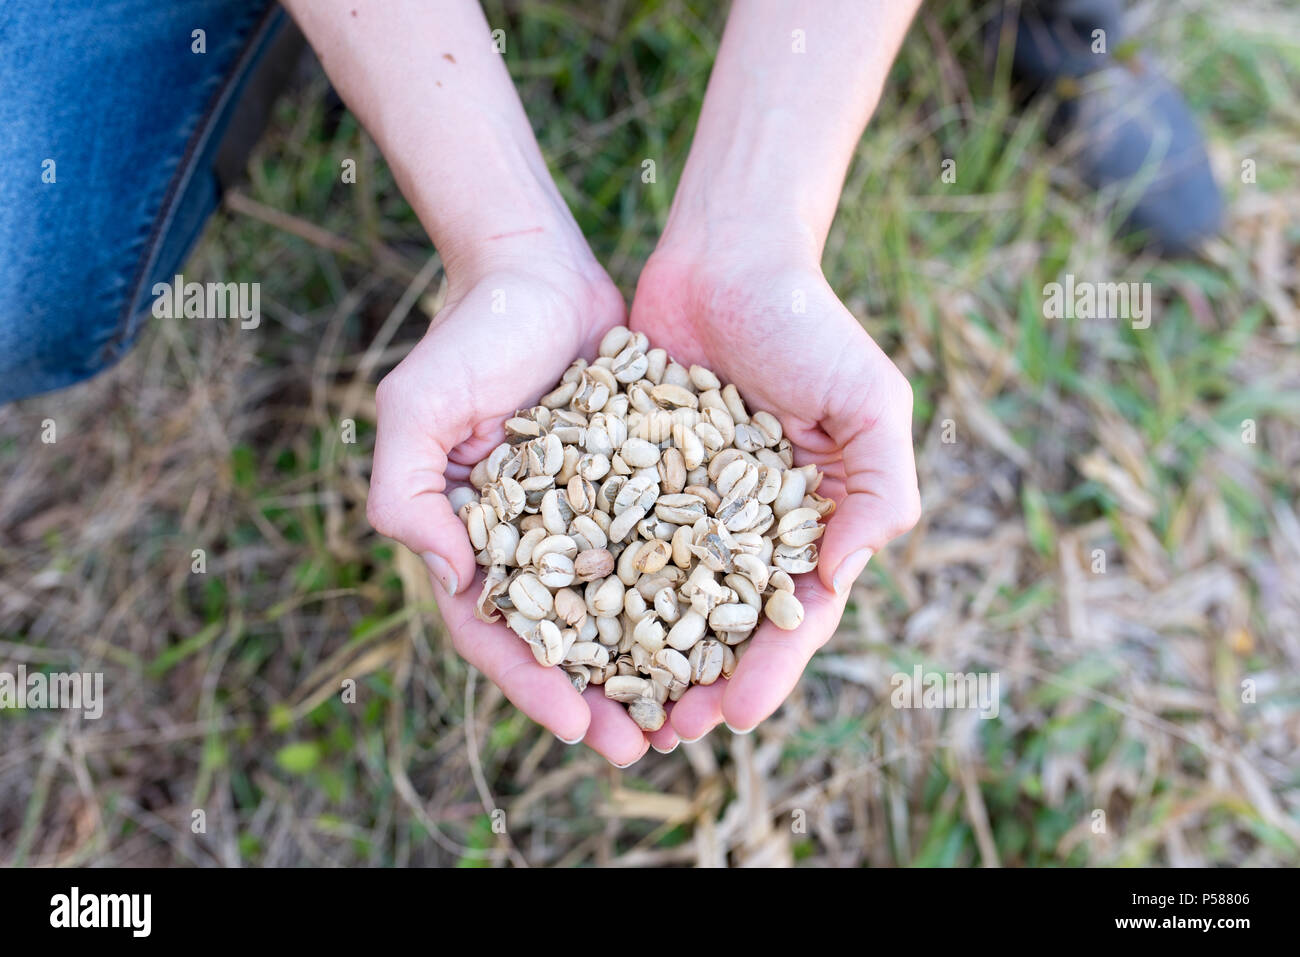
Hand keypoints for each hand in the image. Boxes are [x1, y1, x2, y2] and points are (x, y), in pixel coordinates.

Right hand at [366, 250, 655, 765]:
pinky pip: (670, 548)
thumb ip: (406, 493)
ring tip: (696, 711)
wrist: (537, 273)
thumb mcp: (415, 409)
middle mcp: (537, 542)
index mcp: (474, 543)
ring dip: (655, 664)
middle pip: (570, 639)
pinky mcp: (643, 487)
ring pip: (627, 607)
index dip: (534, 686)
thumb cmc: (467, 338)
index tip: (578, 727)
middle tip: (646, 746)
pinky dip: (692, 590)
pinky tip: (729, 627)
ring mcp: (592, 518)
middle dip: (603, 698)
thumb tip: (449, 574)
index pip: (499, 634)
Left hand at [628, 239, 920, 740]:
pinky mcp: (626, 475)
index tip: (735, 714)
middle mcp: (741, 525)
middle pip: (720, 623)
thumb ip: (879, 488)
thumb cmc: (810, 325)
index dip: (768, 669)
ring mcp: (681, 504)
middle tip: (664, 734)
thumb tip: (841, 575)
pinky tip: (566, 628)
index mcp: (808, 523)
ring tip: (613, 708)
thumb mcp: (870, 402)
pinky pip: (608, 539)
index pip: (792, 615)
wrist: (728, 255)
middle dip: (696, 682)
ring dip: (638, 656)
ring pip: (658, 596)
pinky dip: (592, 584)